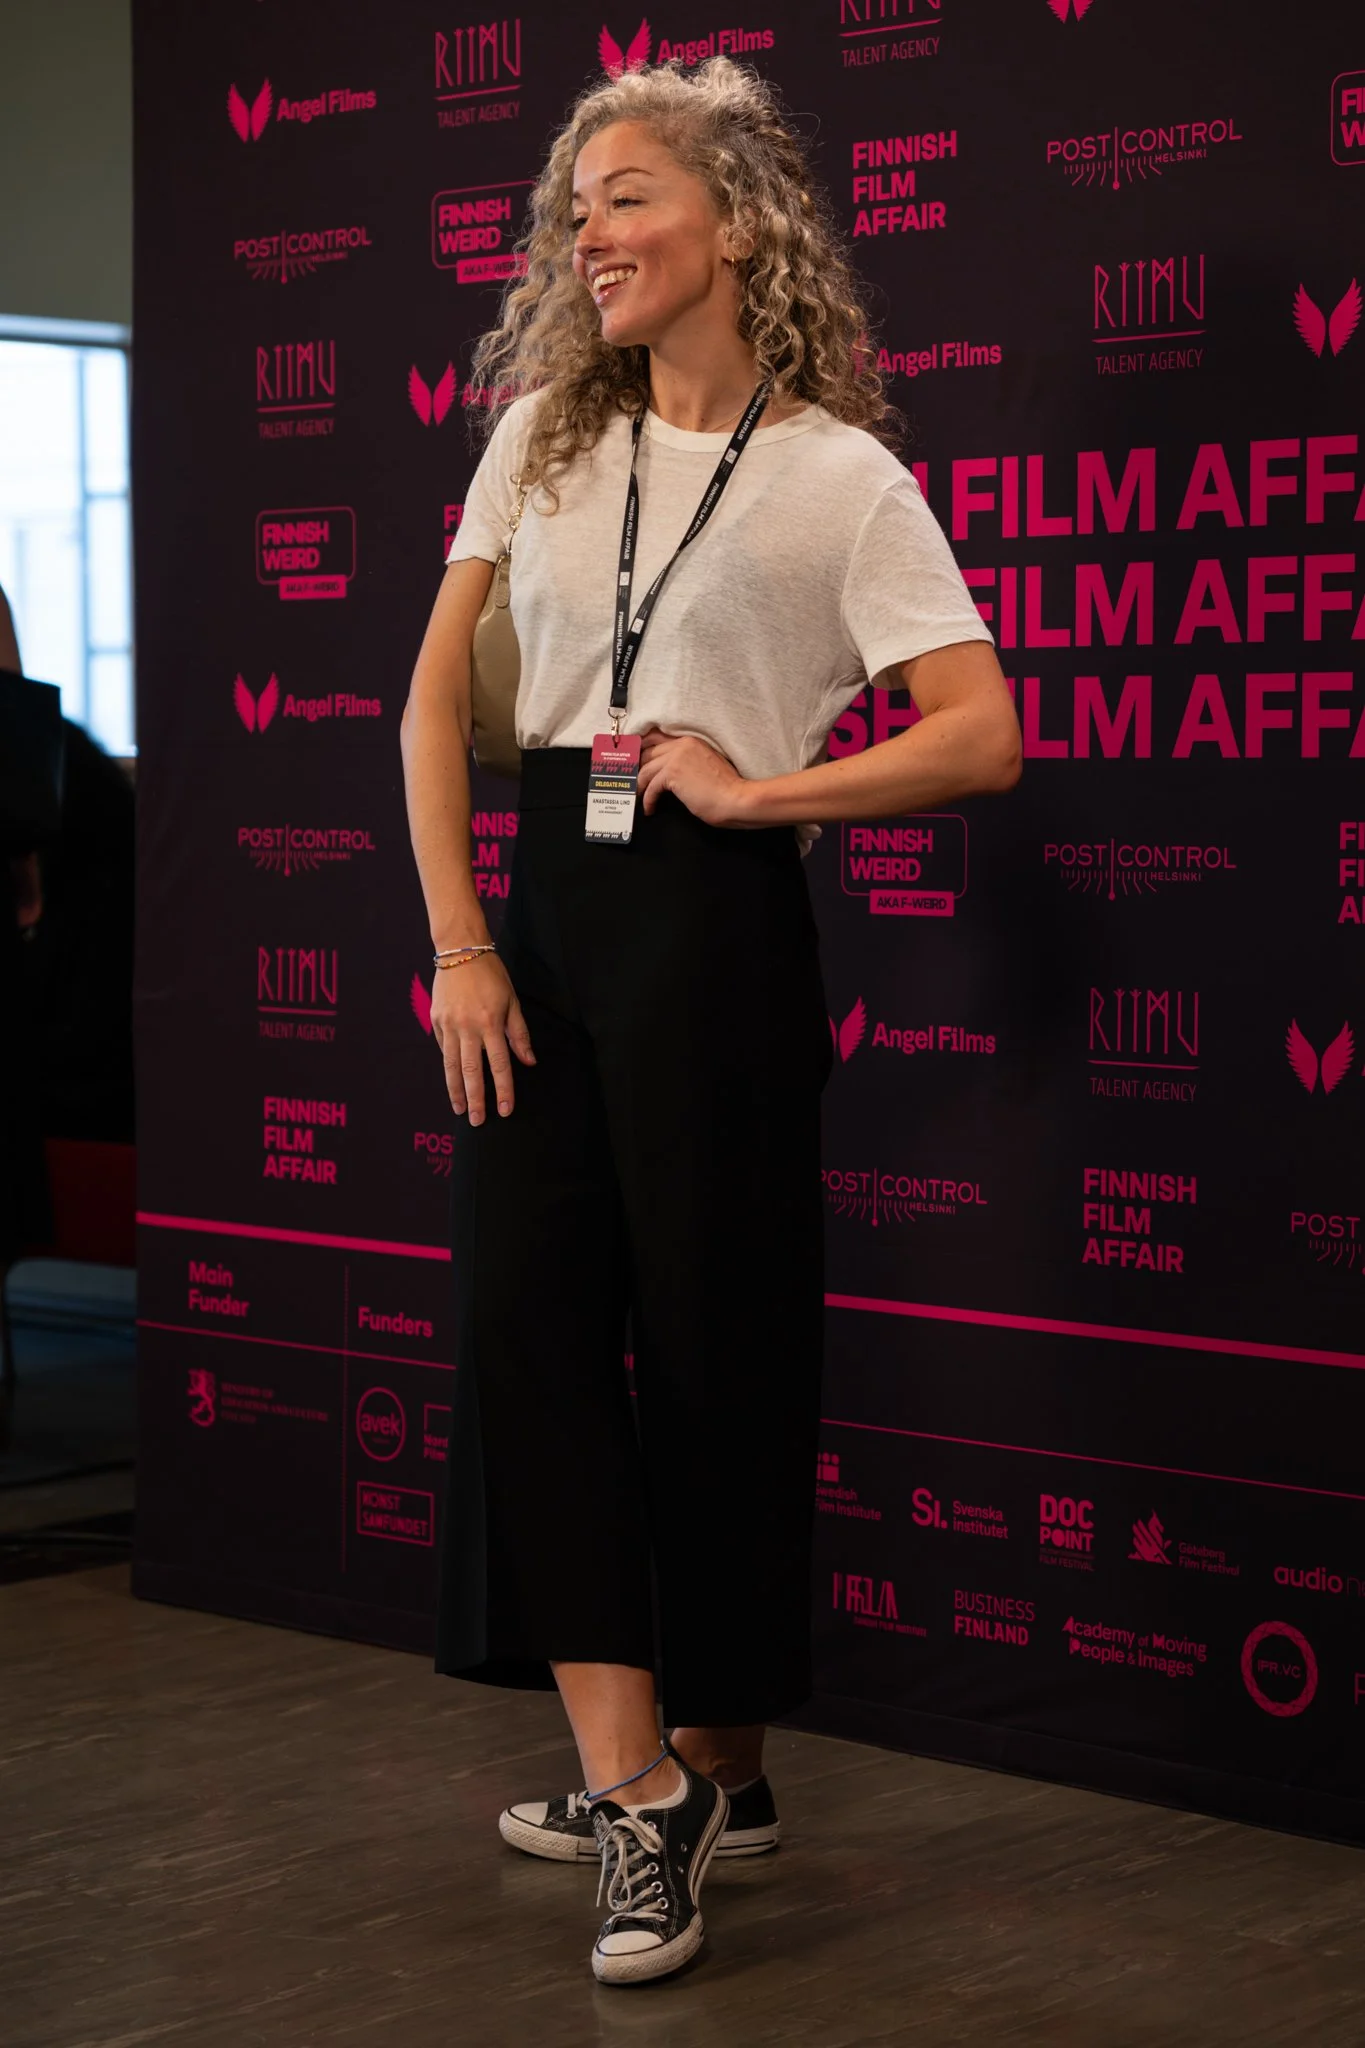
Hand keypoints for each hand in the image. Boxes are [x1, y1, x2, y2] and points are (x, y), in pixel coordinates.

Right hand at [429, 954, 534, 1124]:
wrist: (460, 949)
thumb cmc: (491, 974)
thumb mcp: (512, 1001)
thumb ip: (519, 1034)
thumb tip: (529, 1062)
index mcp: (491, 1023)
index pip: (499, 1065)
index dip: (504, 1090)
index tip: (505, 1110)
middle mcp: (468, 1027)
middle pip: (472, 1071)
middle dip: (475, 1099)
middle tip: (477, 1121)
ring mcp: (449, 1024)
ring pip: (451, 1065)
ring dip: (456, 1090)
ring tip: (459, 1109)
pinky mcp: (436, 1020)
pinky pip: (443, 1048)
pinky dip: (448, 1066)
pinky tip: (452, 1081)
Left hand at [638, 730, 748, 825]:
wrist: (736, 798)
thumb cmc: (726, 788)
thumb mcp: (705, 765)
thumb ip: (688, 762)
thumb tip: (671, 774)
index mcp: (690, 740)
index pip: (657, 738)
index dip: (643, 748)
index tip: (635, 759)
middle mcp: (681, 744)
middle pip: (647, 752)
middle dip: (636, 767)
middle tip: (630, 781)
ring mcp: (676, 757)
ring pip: (645, 770)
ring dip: (639, 786)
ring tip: (637, 797)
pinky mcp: (673, 774)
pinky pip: (651, 787)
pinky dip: (648, 800)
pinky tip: (650, 809)